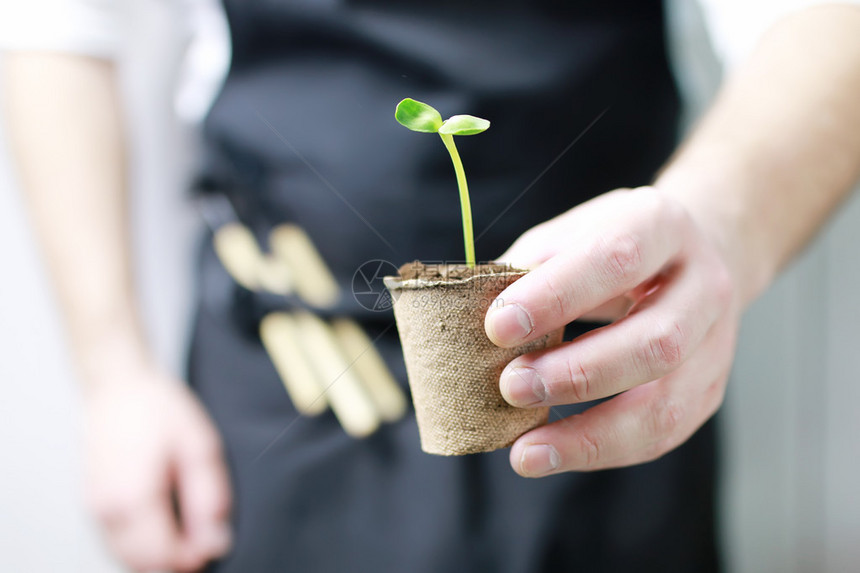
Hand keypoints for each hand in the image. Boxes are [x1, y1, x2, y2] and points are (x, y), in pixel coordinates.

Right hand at [83, 368, 231, 571]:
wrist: (119, 387)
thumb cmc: (158, 410)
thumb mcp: (200, 447)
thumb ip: (208, 498)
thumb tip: (215, 541)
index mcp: (132, 499)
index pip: (162, 557)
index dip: (194, 557)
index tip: (215, 541)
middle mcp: (105, 511)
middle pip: (141, 566)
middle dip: (176, 561)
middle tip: (204, 534)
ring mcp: (94, 510)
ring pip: (126, 560)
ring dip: (157, 556)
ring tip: (187, 526)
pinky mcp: (92, 506)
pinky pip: (117, 544)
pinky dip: (141, 546)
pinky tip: (165, 524)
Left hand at [486, 187, 738, 475]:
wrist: (692, 255)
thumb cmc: (609, 246)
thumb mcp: (569, 236)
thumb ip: (526, 271)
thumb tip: (466, 320)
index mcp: (663, 225)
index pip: (616, 258)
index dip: (556, 295)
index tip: (497, 326)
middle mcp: (704, 285)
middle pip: (654, 341)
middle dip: (576, 373)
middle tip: (511, 386)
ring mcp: (716, 344)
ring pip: (666, 403)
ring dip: (589, 433)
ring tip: (525, 450)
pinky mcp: (708, 391)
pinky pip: (661, 435)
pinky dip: (601, 451)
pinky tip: (552, 454)